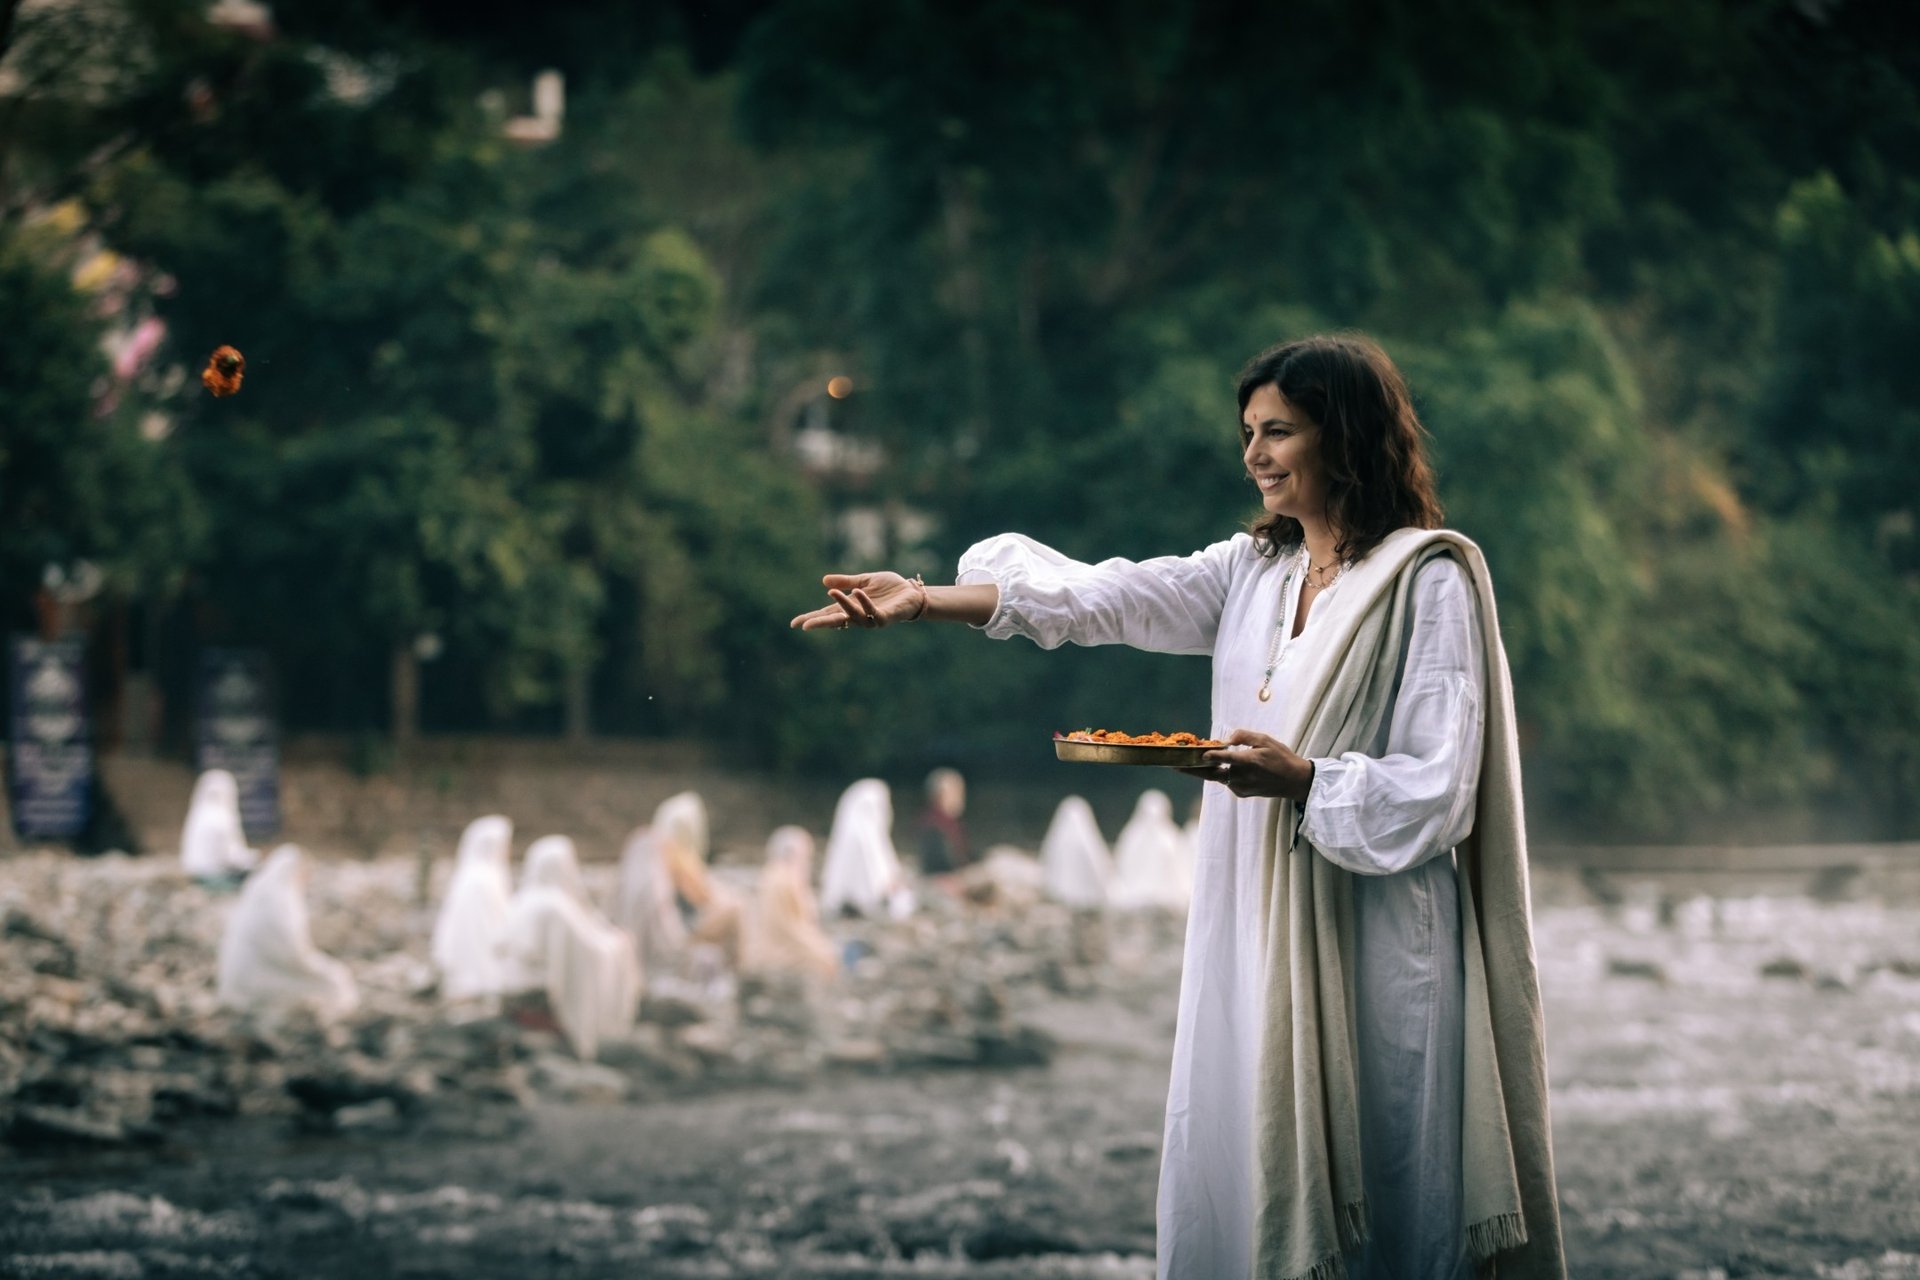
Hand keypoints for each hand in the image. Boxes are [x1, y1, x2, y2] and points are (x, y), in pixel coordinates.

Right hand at [790, 571, 922, 630]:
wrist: (912, 592)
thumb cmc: (889, 588)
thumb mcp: (864, 581)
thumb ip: (846, 582)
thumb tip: (824, 581)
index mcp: (852, 607)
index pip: (828, 614)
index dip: (812, 618)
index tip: (795, 624)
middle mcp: (860, 616)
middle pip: (836, 621)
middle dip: (821, 623)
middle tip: (805, 625)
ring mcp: (872, 618)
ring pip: (853, 616)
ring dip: (843, 604)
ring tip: (833, 593)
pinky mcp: (885, 617)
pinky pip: (873, 613)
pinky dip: (865, 603)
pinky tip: (858, 592)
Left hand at [1175, 729, 1313, 799]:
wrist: (1294, 782)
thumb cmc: (1281, 757)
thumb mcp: (1266, 740)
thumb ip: (1245, 736)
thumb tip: (1227, 738)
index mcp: (1250, 762)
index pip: (1227, 759)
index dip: (1212, 756)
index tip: (1200, 754)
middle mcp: (1243, 777)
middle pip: (1212, 774)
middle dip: (1192, 770)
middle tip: (1174, 766)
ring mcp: (1241, 787)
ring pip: (1218, 776)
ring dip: (1206, 769)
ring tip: (1191, 760)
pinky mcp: (1241, 793)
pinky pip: (1226, 781)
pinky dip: (1222, 773)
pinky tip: (1223, 766)